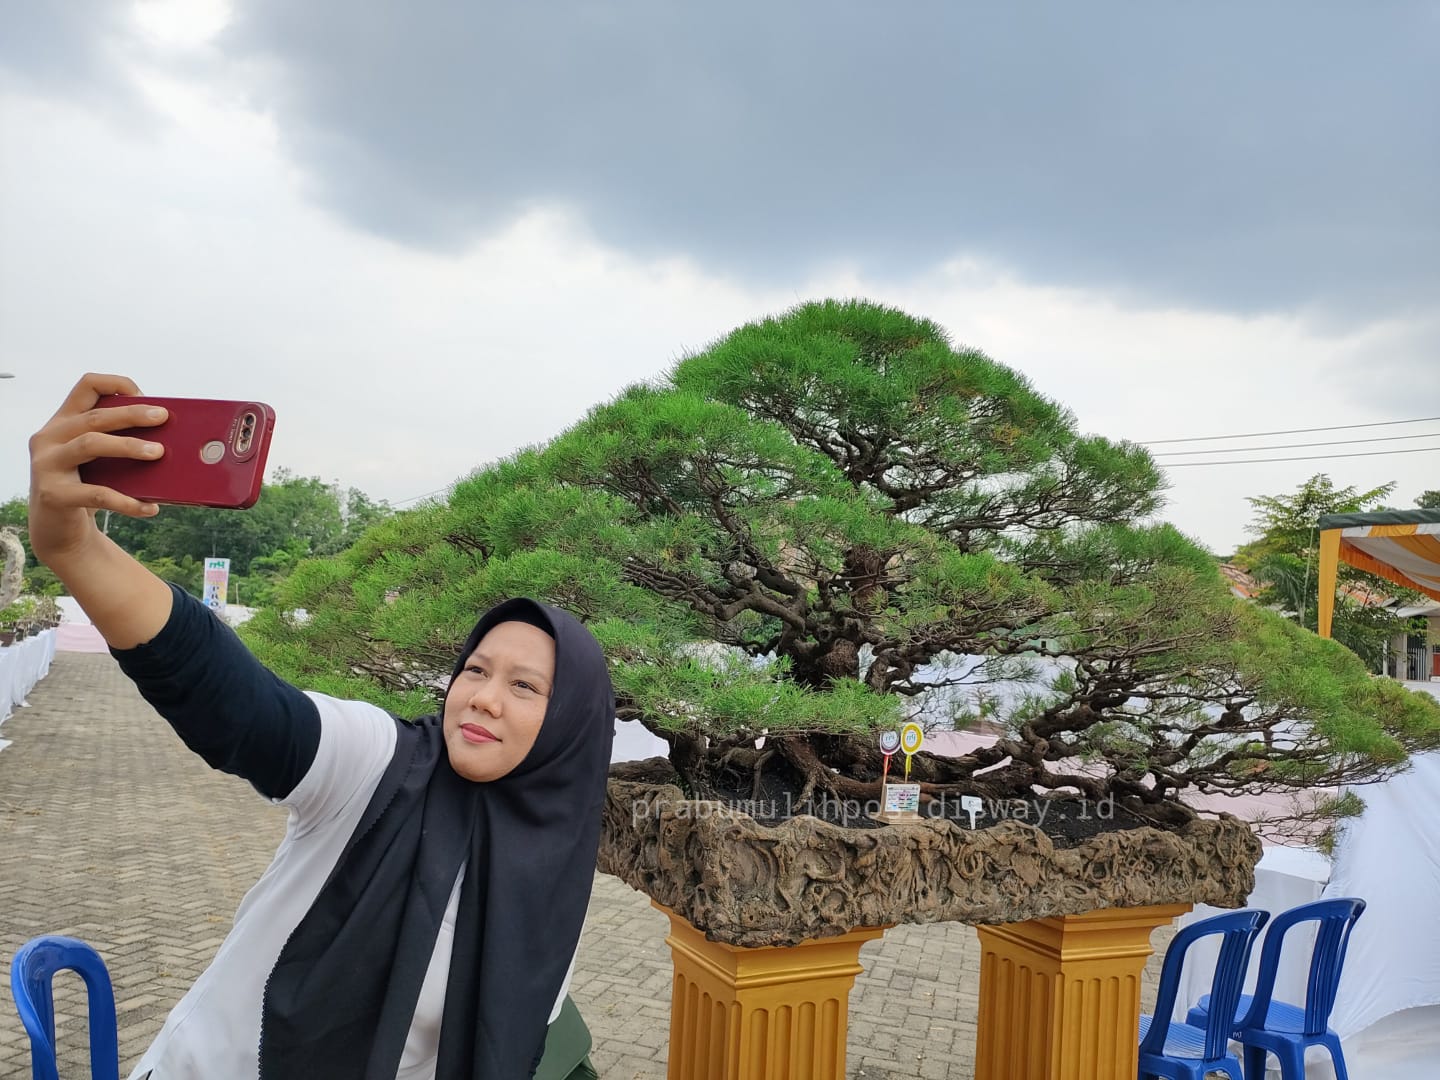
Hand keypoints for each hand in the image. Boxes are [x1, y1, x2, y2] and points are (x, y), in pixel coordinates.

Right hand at [28, 373, 168, 563]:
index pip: (86, 386)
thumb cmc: (86, 486)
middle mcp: (49, 438)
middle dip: (132, 414)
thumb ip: (119, 443)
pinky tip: (150, 507)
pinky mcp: (53, 495)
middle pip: (94, 417)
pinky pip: (96, 494)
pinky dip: (127, 501)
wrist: (58, 531)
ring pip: (90, 445)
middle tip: (163, 417)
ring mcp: (46, 465)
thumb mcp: (99, 460)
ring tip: (159, 453)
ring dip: (128, 447)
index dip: (116, 384)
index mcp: (63, 422)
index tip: (144, 395)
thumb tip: (171, 439)